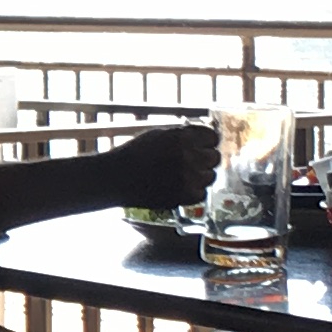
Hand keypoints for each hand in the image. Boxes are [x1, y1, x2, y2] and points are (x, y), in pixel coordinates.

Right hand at [102, 122, 219, 212]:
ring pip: (210, 177)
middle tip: (192, 162)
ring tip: (184, 176)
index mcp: (183, 138)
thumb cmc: (135, 153)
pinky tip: (179, 187)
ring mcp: (188, 178)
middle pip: (215, 157)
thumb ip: (183, 134)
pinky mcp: (184, 196)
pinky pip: (201, 194)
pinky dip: (193, 192)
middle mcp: (188, 156)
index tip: (202, 146)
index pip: (212, 137)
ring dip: (200, 176)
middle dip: (205, 159)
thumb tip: (202, 137)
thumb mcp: (159, 134)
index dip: (207, 142)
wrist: (117, 177)